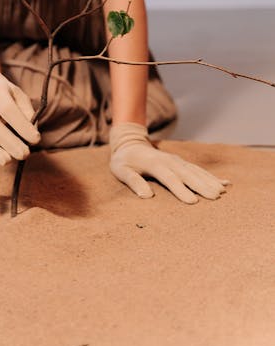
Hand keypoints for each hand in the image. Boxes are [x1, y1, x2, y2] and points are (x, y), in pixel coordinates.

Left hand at [109, 122, 229, 203]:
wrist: (130, 143)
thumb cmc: (124, 161)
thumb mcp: (121, 170)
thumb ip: (133, 181)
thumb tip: (146, 196)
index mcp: (154, 163)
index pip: (169, 178)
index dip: (181, 190)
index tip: (193, 202)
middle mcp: (168, 160)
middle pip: (187, 174)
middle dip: (201, 185)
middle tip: (216, 197)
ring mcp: (177, 160)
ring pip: (195, 171)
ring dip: (209, 180)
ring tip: (223, 191)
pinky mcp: (181, 163)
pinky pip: (198, 170)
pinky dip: (211, 176)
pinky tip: (225, 182)